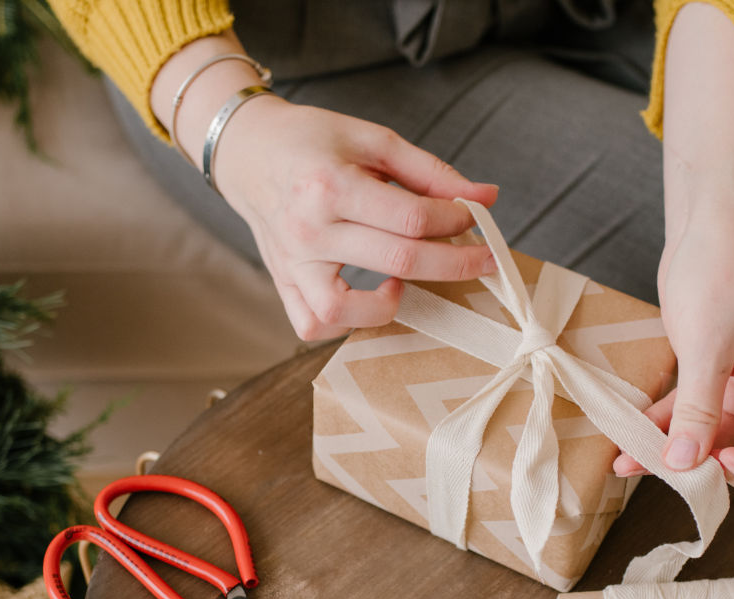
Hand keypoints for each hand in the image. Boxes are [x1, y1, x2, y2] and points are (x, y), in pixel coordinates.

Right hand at [212, 97, 499, 338]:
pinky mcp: (283, 282)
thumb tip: (485, 196)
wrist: (248, 151)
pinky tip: (368, 297)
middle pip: (397, 262)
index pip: (411, 218)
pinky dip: (346, 323)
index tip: (475, 214)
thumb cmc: (311, 140)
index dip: (456, 220)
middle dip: (455, 263)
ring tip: (405, 281)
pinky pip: (313, 324)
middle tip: (484, 257)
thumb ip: (429, 170)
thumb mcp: (371, 139)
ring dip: (389, 305)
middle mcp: (308, 230)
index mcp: (330, 185)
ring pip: (344, 310)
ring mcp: (291, 263)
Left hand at [613, 210, 733, 497]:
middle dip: (711, 473)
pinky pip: (691, 417)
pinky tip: (625, 441)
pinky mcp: (713, 376)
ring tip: (627, 463)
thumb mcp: (707, 344)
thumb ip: (699, 408)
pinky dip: (663, 429)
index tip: (722, 462)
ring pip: (715, 442)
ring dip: (675, 455)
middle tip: (664, 468)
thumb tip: (684, 465)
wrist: (709, 221)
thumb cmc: (724, 269)